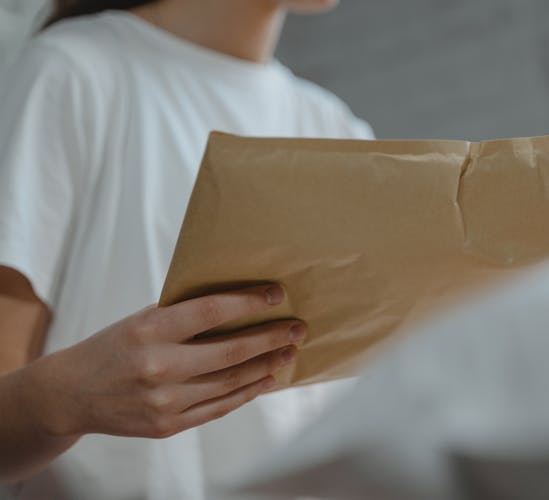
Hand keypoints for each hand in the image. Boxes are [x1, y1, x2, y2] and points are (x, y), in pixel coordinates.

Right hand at [21, 285, 303, 439]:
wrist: (70, 394)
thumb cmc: (112, 347)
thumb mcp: (141, 319)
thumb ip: (183, 314)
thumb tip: (238, 301)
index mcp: (150, 330)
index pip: (212, 311)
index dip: (249, 302)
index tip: (277, 295)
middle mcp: (158, 365)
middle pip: (231, 350)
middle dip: (271, 338)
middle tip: (298, 328)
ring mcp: (164, 400)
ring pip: (231, 382)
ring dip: (266, 366)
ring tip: (288, 352)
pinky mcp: (167, 426)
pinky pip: (219, 408)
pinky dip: (246, 393)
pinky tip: (265, 380)